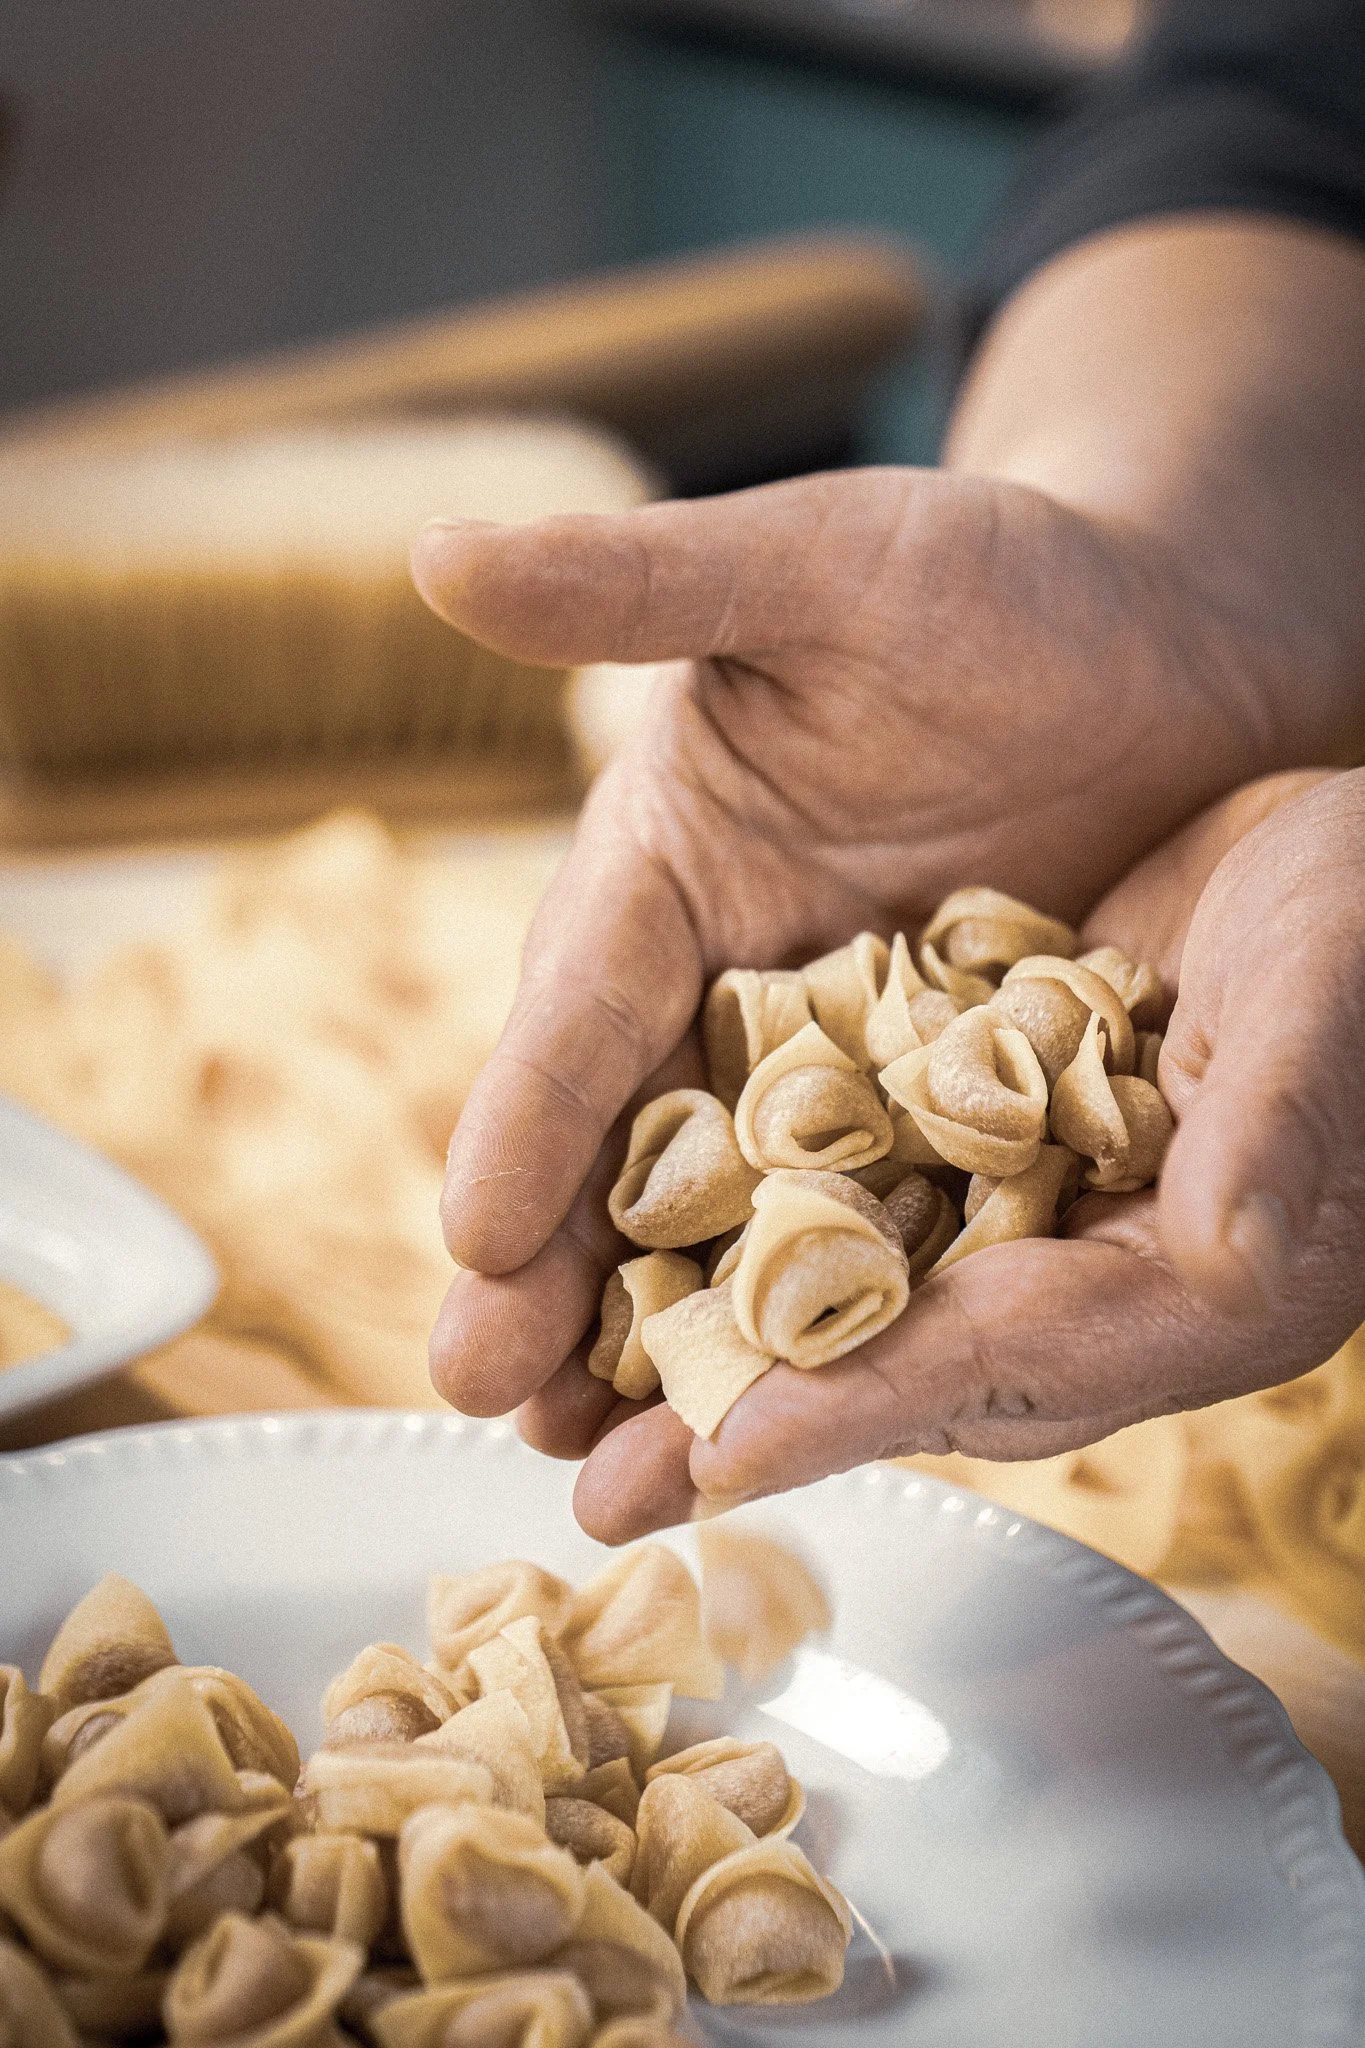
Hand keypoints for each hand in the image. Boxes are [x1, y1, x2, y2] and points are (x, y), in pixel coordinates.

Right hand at [412, 471, 1328, 1536]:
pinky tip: (781, 1418)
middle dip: (549, 1273)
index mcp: (664, 868)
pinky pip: (867, 1229)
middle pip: (619, 1145)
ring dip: (656, 1336)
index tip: (473, 1235)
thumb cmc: (1000, 584)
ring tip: (594, 1458)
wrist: (1168, 656)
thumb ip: (644, 582)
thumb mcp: (824, 565)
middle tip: (486, 1397)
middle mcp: (717, 987)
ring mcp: (821, 1070)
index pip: (581, 999)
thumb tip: (434, 556)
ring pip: (724, 1217)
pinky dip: (816, 1322)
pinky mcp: (926, 1118)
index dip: (526, 1118)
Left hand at [551, 769, 1364, 1536]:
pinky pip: (867, 1208)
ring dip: (732, 1346)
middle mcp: (1108, 1277)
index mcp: (1205, 1282)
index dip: (862, 1406)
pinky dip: (762, 1237)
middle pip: (907, 1365)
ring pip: (867, 1300)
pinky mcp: (994, 1145)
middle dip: (756, 1422)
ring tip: (579, 1402)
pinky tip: (649, 1242)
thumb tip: (1229, 1248)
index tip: (718, 1456)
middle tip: (597, 1488)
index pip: (1005, 1356)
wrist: (1353, 868)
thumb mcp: (1328, 990)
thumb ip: (1280, 1121)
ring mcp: (1043, 1217)